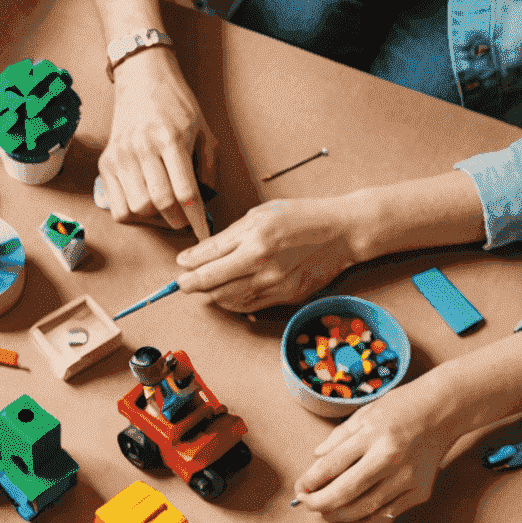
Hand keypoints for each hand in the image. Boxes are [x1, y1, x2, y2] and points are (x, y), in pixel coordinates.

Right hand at [100, 48, 215, 238]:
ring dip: (155, 217)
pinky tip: (144, 204)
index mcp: (170, 139)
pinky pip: (117, 206)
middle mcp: (142, 148)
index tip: (203, 232)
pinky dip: (132, 214)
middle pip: (161, 204)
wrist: (143, 79)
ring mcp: (121, 156)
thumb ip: (208, 167)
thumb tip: (206, 202)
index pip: (185, 193)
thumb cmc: (176, 104)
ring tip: (164, 210)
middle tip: (185, 220)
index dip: (196, 219)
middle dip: (178, 220)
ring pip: (138, 208)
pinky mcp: (106, 163)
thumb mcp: (203, 130)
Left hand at [175, 197, 356, 312]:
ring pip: (226, 300)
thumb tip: (192, 256)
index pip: (207, 261)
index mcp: (255, 240)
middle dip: (191, 285)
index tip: (179, 268)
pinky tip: (228, 291)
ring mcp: (275, 286)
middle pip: (211, 285)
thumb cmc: (301, 218)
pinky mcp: (285, 298)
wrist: (342, 232)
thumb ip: (225, 238)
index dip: (186, 268)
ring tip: (207, 284)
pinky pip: (246, 306)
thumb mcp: (259, 216)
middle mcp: (263, 266)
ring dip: (210, 294)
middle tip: (183, 282)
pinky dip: (230, 301)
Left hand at [292, 369, 461, 521]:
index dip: (308, 482)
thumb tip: (315, 460)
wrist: (444, 410)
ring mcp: (407, 478)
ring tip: (324, 512)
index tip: (299, 488)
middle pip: (344, 493)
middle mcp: (389, 458)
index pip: (330, 466)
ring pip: (363, 510)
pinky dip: (364, 520)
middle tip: (306, 503)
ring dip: (338, 515)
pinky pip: (386, 516)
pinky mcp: (420, 492)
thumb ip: (337, 439)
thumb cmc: (401, 409)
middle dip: (318, 503)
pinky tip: (352, 515)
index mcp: (371, 435)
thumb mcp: (363, 414)